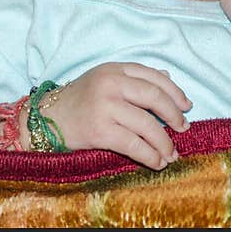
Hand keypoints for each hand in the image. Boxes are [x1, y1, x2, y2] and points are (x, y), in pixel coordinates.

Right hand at [40, 62, 191, 169]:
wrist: (44, 120)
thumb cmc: (78, 101)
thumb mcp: (104, 80)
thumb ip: (133, 78)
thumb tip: (167, 76)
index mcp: (114, 69)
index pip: (153, 77)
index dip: (175, 92)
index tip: (186, 106)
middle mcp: (110, 83)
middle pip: (155, 97)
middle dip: (174, 116)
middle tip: (183, 129)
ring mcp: (105, 106)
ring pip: (148, 125)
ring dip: (164, 143)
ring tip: (171, 154)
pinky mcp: (100, 130)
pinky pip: (134, 144)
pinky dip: (150, 156)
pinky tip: (157, 162)